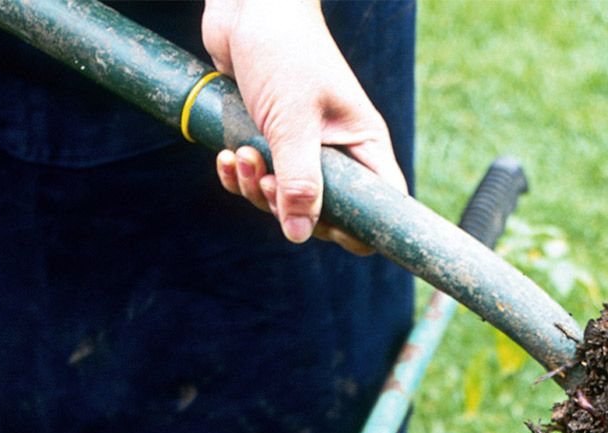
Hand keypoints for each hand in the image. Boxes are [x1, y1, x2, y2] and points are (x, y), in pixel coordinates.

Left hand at [202, 0, 404, 253]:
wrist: (247, 4)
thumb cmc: (282, 50)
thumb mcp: (293, 120)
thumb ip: (299, 180)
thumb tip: (299, 234)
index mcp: (362, 143)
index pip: (381, 204)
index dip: (358, 228)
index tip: (321, 227)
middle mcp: (336, 149)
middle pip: (325, 212)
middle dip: (288, 206)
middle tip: (266, 181)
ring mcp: (301, 145)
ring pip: (284, 198)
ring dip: (256, 189)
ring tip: (243, 156)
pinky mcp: (267, 137)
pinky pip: (256, 178)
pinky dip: (239, 175)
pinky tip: (226, 157)